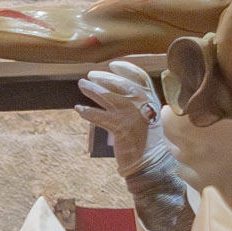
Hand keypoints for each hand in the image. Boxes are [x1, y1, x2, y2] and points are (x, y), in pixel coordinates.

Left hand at [78, 60, 179, 192]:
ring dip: (93, 90)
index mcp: (152, 102)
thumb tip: (119, 96)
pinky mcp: (121, 128)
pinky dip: (88, 112)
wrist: (152, 165)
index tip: (113, 65)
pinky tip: (78, 108)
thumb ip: (140, 107)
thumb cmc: (149, 144)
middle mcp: (144, 105)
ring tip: (82, 84)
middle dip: (105, 78)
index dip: (126, 69)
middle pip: (122, 84)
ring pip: (109, 97)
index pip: (140, 78)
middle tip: (91, 75)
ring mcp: (132, 116)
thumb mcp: (150, 120)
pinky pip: (100, 116)